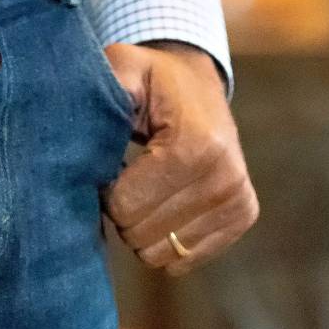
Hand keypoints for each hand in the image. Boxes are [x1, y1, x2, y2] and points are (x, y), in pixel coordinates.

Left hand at [100, 41, 258, 273]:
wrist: (200, 84)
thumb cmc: (153, 80)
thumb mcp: (124, 69)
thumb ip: (104, 91)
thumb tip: (85, 128)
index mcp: (195, 145)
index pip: (126, 206)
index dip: (106, 190)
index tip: (111, 166)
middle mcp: (225, 179)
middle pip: (142, 235)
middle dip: (123, 211)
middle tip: (126, 178)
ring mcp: (238, 201)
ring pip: (163, 255)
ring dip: (143, 227)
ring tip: (146, 189)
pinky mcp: (243, 217)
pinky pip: (185, 260)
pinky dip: (166, 239)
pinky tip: (166, 204)